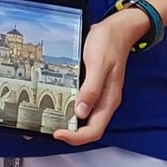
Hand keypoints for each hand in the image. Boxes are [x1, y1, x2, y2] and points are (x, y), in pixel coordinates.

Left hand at [52, 10, 146, 145]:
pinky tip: (59, 103)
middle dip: (70, 134)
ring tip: (51, 120)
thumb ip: (91, 89)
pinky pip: (82, 103)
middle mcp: (105, 101)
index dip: (76, 137)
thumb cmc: (109, 43)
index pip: (94, 130)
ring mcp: (100, 94)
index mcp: (109, 100)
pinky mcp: (93, 86)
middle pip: (89, 128)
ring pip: (85, 117)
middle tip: (49, 129)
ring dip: (70, 122)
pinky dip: (70, 107)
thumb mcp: (98, 64)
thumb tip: (81, 112)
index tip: (58, 133)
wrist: (117, 29)